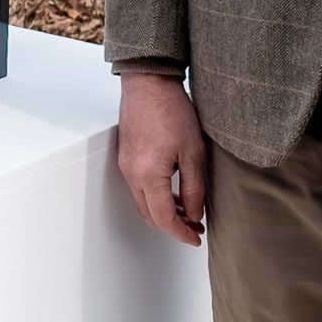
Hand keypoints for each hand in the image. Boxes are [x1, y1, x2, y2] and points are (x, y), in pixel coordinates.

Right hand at [115, 73, 206, 246]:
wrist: (149, 83)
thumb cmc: (171, 111)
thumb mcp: (193, 153)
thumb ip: (194, 189)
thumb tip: (194, 214)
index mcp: (148, 175)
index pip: (164, 218)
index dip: (181, 233)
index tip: (196, 237)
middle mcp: (131, 174)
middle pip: (149, 215)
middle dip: (172, 226)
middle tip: (195, 226)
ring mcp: (126, 165)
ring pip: (143, 202)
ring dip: (163, 211)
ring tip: (188, 210)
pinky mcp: (126, 156)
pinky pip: (138, 187)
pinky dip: (155, 197)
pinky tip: (172, 191)